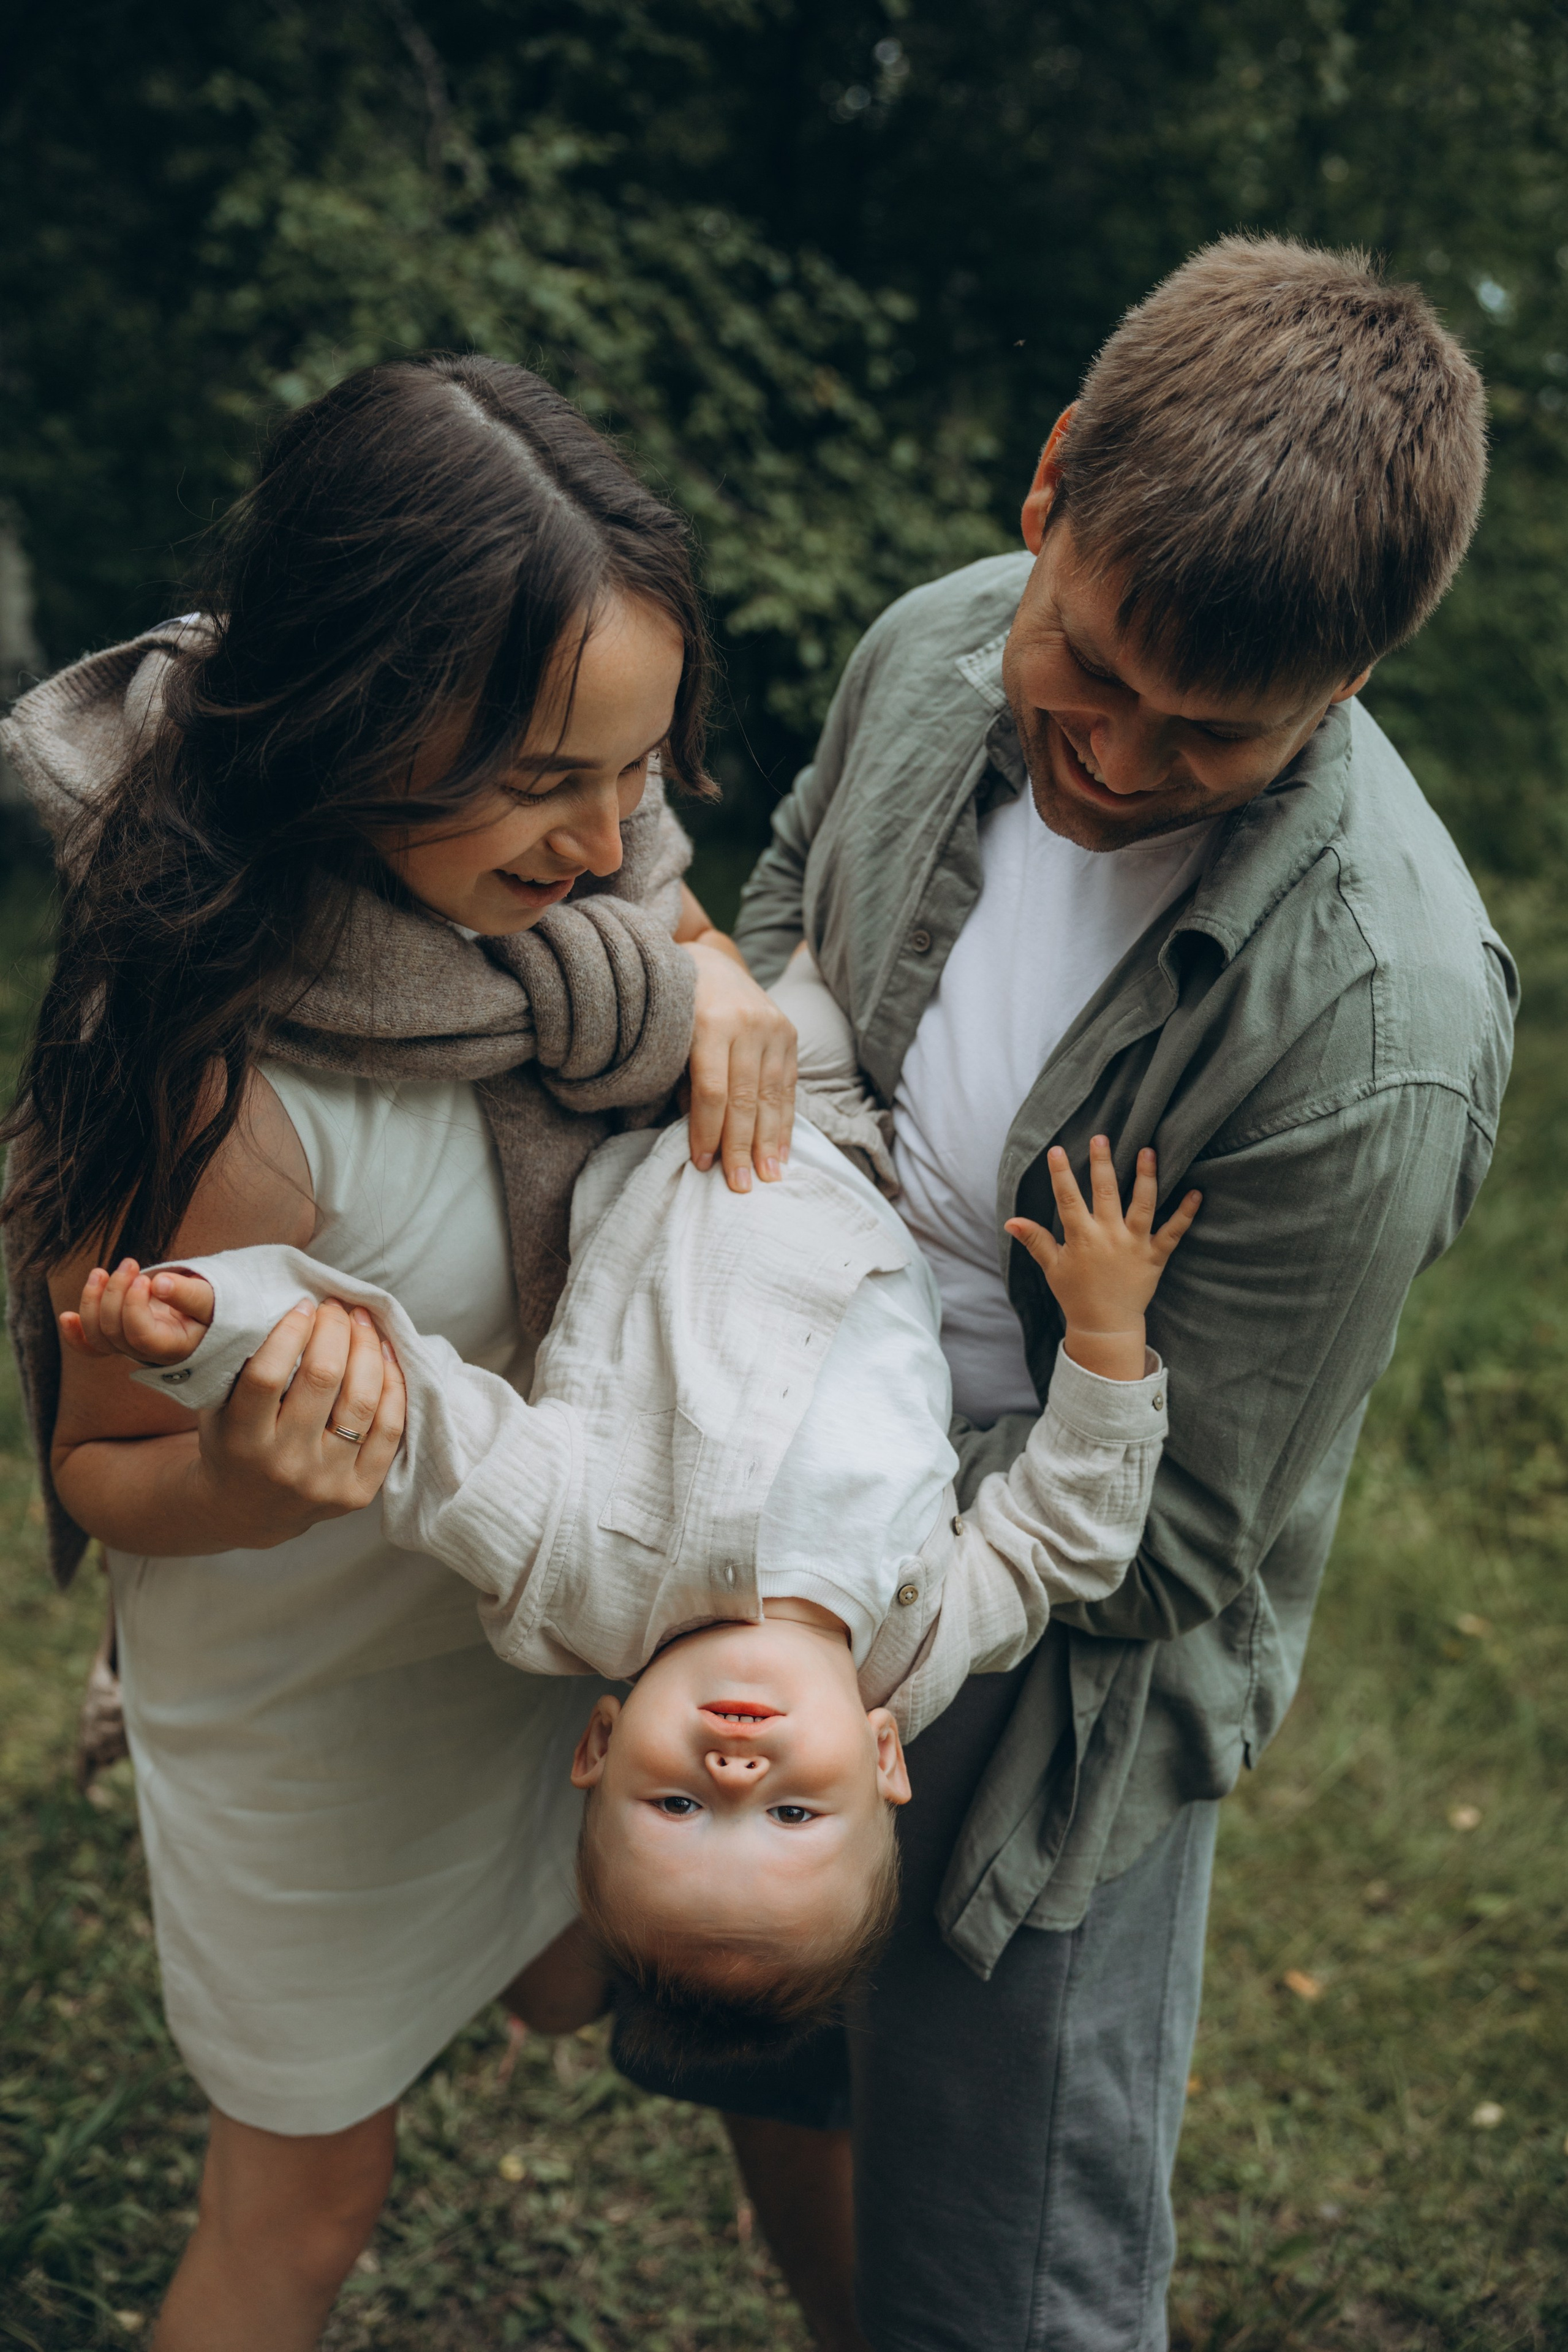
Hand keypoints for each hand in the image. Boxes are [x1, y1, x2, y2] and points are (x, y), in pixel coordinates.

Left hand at [61, 1258, 215, 1366]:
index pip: (139, 1335)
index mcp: (172, 1347)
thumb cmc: (211, 1306)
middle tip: (130, 1263)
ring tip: (101, 1272)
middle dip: (114, 1293)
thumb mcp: (210, 1298)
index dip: (133, 1307)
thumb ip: (187, 1294)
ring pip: (97, 1336)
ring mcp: (129, 1347)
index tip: (144, 1279)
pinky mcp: (118, 1338)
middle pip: (114, 1332)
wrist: (208, 1314)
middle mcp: (147, 1354)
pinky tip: (67, 1317)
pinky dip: (75, 1334)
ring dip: (92, 1301)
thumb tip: (159, 1283)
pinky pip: (91, 1346)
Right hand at [187, 1297, 407, 1548]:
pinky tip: (385, 1354)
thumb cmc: (232, 1442)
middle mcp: (285, 1465)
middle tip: (335, 1307)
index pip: (268, 1376)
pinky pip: (389, 1428)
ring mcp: (326, 1482)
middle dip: (334, 1330)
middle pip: (323, 1380)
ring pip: (362, 1401)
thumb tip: (291, 1305)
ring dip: (367, 1349)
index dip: (290, 1332)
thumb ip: (242, 1364)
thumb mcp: (219, 1407)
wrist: (245, 1511)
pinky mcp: (358, 1493)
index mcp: (242, 1442)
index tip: (304, 1306)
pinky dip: (392, 1384)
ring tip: (361, 1322)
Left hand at [681, 937, 797, 1191]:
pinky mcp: (789, 1032)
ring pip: (772, 1095)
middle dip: (741, 1146)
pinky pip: (788, 1086)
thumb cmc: (676, 1009)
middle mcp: (748, 1023)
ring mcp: (773, 1027)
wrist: (709, 962)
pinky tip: (781, 1151)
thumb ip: (682, 1083)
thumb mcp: (669, 1039)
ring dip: (769, 1141)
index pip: (712, 1091)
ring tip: (766, 1176)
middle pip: (745, 1098)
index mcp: (710, 1022)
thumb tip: (699, 1135)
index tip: (701, 1165)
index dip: (707, 1131)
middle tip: (738, 1185)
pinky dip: (785, 1122)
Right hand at [1006, 1137, 1200, 1381]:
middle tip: (1101, 1137)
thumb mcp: (1052, 1267)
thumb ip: (1035, 1241)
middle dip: (1102, 1163)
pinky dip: (1186, 1213)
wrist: (1106, 1326)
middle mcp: (1109, 1236)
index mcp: (1082, 1238)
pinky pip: (1174, 1232)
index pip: (1068, 1199)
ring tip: (1147, 1151)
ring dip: (1146, 1176)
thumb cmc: (1076, 1295)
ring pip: (1142, 1204)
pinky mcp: (1155, 1256)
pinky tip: (1197, 1193)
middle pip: (1106, 1192)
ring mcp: (1134, 1245)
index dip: (1061, 1174)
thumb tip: (1010, 1221)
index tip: (1056, 1150)